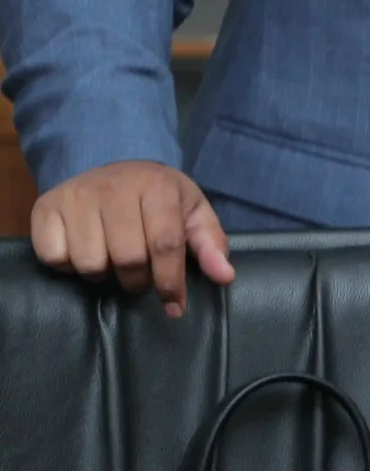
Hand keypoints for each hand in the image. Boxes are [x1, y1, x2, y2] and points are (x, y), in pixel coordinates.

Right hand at [28, 160, 233, 317]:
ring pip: (89, 262)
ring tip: (112, 259)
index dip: (170, 282)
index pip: (165, 245)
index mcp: (156, 186)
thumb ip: (210, 244)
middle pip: (127, 259)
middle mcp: (113, 188)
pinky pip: (53, 257)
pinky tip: (83, 251)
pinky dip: (68, 265)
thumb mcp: (193, 211)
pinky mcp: (44, 207)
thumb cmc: (158, 196)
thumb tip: (224, 276)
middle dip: (138, 280)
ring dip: (104, 274)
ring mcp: (75, 196)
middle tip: (141, 276)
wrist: (113, 165)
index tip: (174, 305)